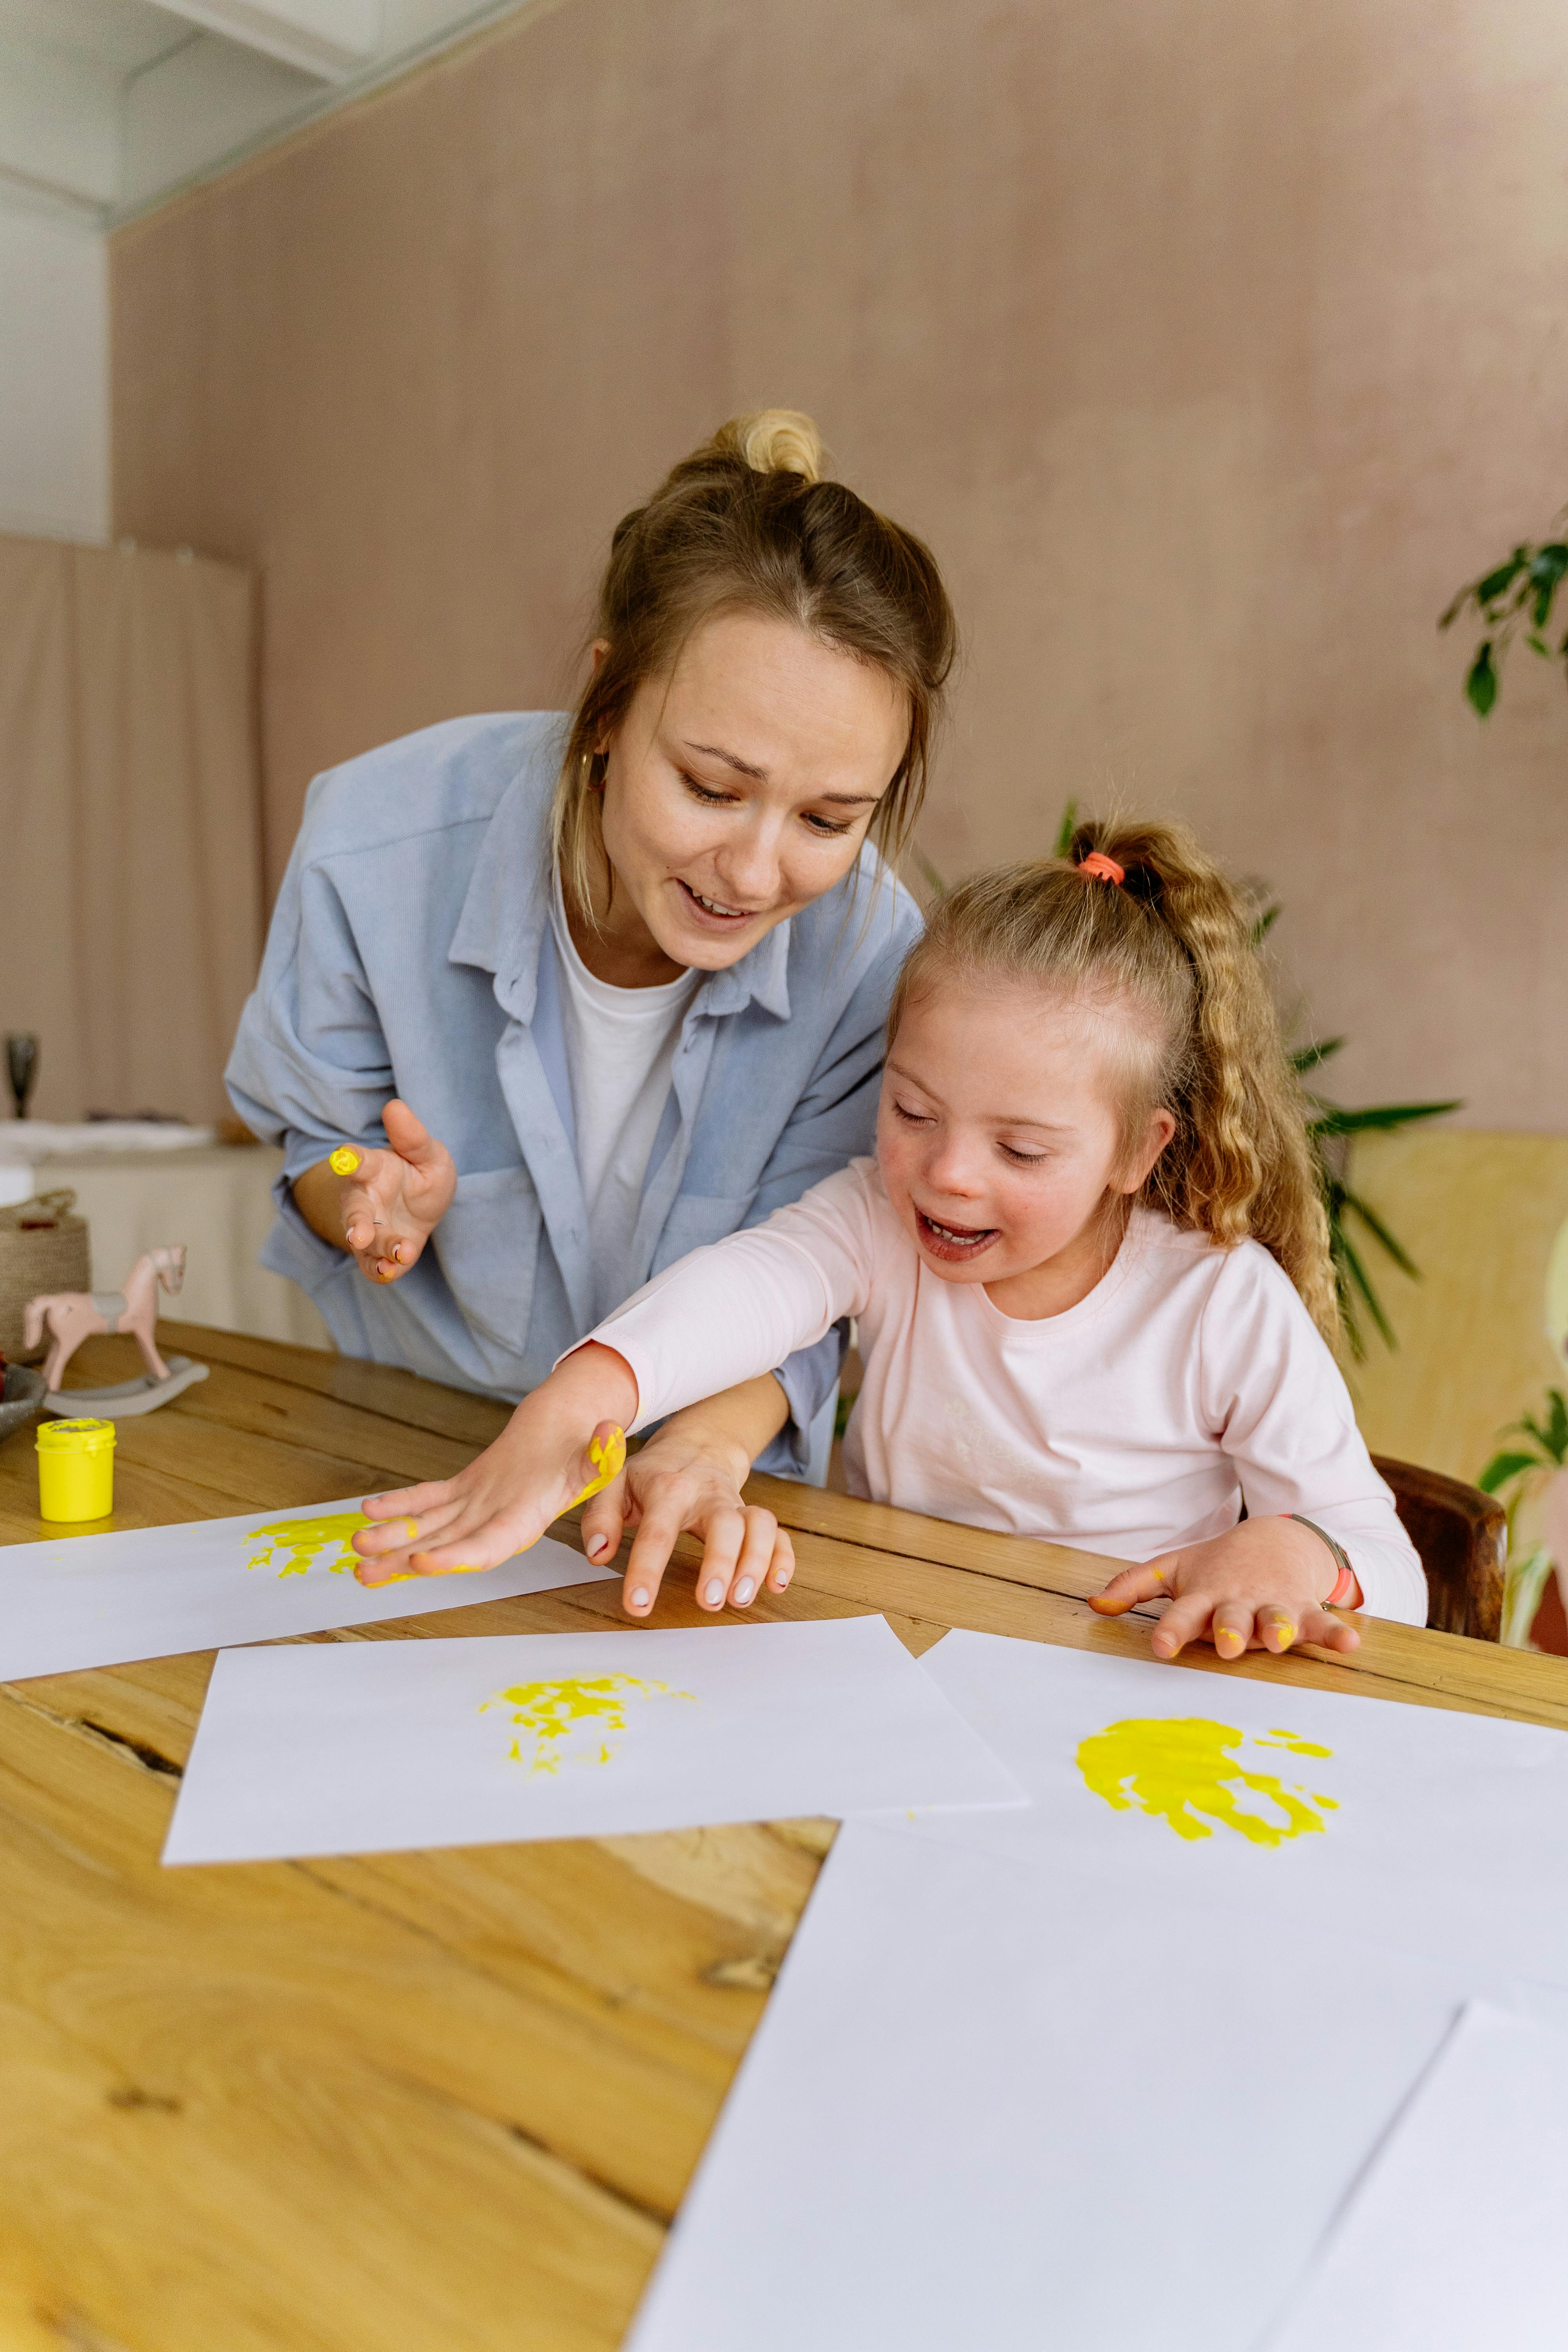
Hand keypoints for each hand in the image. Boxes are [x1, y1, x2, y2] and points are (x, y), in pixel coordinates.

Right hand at [308, 1098, 456, 1284]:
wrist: (422, 1207)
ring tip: (399, 1254)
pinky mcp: (376, 1253)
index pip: (358, 1161)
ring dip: (378, 1249)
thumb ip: (412, 1136)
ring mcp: (368, 1229)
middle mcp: (364, 1200)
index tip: (344, 1158)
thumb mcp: (427, 1153)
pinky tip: (393, 1270)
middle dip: (356, 1224)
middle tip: (357, 1235)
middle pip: (355, 1212)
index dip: (350, 1159)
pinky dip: (381, 1270)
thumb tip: (394, 1105)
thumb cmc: (419, 1174)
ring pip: (364, 1242)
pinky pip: (372, 1265)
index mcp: (373, 1168)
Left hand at [351, 1343, 638, 1584]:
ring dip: (392, 1539)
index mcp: (523, 1521)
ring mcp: (473, 1507)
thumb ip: (600, 1454)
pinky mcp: (462, 1490)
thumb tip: (610, 1434)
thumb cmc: (582, 1452)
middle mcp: (493, 1521)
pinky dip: (398, 1503)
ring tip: (356, 1548)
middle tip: (365, 1570)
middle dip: (404, 1560)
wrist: (566, 1439)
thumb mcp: (595, 1454)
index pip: (485, 1548)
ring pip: (428, 1528)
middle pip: (445, 1547)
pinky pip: (426, 1499)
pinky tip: (368, 1508)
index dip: (454, 1558)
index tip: (421, 1563)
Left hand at [580, 1404, 794, 1620]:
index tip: (639, 1604)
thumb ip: (601, 1516)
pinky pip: (779, 1533)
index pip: (657, 1531)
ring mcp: (735, 1504)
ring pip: (759, 1525)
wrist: (696, 1444)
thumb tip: (598, 1552)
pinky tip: (777, 1584)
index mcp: (668, 1488)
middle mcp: (707, 1495)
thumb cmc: (651, 1474)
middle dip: (721, 1563)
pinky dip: (783, 1558)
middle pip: (725, 1522)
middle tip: (711, 1602)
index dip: (647, 1569)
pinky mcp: (753, 1516)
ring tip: (741, 1599)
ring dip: (756, 1562)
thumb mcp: (615, 1483)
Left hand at [1089, 1516, 1360, 1661]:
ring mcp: (1273, 1605)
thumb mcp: (1175, 1568)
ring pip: (1276, 1619)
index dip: (1172, 1629)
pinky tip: (1350, 1644)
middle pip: (1232, 1618)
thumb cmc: (1218, 1565)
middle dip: (1230, 1630)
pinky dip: (1336, 1633)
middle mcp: (1238, 1602)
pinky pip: (1321, 1623)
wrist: (1276, 1538)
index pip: (1183, 1613)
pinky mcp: (1304, 1608)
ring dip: (1277, 1629)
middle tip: (1228, 1643)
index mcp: (1204, 1595)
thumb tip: (1096, 1605)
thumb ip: (1135, 1587)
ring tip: (1280, 1639)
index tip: (1161, 1646)